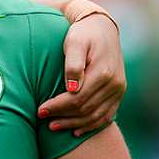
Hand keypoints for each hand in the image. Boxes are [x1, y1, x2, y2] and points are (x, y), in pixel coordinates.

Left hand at [38, 13, 125, 135]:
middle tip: (42, 118)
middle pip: (86, 109)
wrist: (102, 27)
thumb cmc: (82, 33)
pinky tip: (76, 131)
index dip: (57, 107)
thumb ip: (72, 64)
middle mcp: (114, 84)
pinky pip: (107, 115)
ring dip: (75, 125)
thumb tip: (71, 88)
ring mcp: (118, 90)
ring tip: (54, 127)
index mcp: (102, 72)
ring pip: (96, 116)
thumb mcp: (74, 42)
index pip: (77, 98)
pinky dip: (92, 125)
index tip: (40, 110)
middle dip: (63, 117)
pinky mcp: (118, 92)